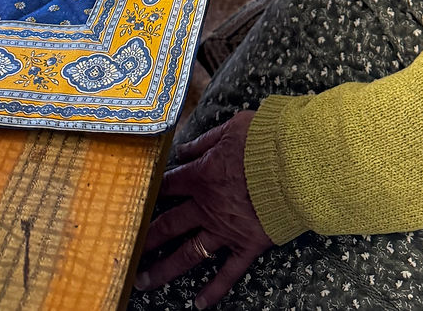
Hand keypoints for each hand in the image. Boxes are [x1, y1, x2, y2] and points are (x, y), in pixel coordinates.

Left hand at [136, 112, 271, 309]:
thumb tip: (183, 150)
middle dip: (147, 238)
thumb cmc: (264, 140)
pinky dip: (214, 290)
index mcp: (202, 176)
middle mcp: (207, 207)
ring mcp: (226, 229)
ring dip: (165, 269)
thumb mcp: (230, 129)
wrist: (295, 163)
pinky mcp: (248, 244)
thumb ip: (204, 142)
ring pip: (190, 254)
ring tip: (145, 282)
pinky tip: (199, 305)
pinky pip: (228, 272)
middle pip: (169, 225)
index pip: (169, 185)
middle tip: (127, 252)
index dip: (152, 193)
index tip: (136, 203)